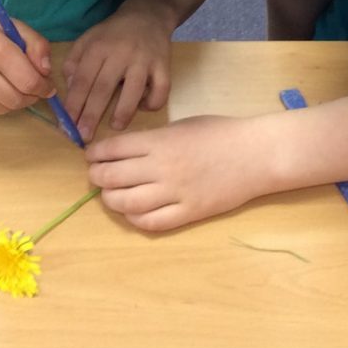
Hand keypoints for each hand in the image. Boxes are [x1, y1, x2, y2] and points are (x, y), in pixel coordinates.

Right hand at [0, 3, 53, 114]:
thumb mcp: (12, 25)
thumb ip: (36, 45)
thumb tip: (46, 72)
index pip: (29, 82)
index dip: (44, 87)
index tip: (47, 85)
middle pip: (17, 100)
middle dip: (31, 96)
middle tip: (32, 87)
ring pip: (3, 109)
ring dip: (14, 101)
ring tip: (11, 83)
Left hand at [62, 7, 172, 141]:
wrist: (148, 15)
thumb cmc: (113, 33)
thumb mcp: (88, 38)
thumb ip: (74, 60)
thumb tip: (69, 87)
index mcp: (99, 47)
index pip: (83, 79)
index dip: (74, 104)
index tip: (67, 124)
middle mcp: (121, 53)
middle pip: (104, 87)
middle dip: (92, 115)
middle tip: (84, 136)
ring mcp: (144, 60)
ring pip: (133, 90)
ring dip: (123, 112)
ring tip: (115, 127)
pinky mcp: (164, 65)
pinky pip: (161, 89)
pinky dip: (153, 102)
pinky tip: (143, 109)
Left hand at [85, 115, 276, 230]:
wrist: (255, 154)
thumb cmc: (221, 132)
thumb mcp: (183, 124)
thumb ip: (154, 138)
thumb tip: (126, 150)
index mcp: (160, 141)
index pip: (113, 149)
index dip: (96, 154)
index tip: (91, 156)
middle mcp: (162, 167)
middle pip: (113, 177)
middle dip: (97, 177)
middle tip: (97, 176)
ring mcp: (175, 192)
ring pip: (127, 203)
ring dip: (111, 200)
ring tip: (109, 196)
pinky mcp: (188, 213)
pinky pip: (152, 222)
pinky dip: (135, 219)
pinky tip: (133, 212)